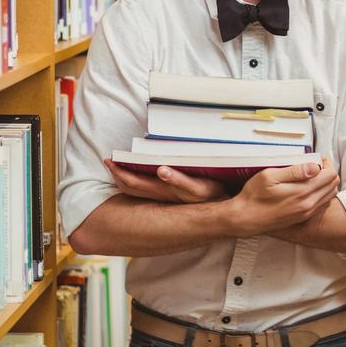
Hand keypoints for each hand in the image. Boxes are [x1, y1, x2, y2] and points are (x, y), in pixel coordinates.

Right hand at [104, 159, 228, 203]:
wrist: (237, 201)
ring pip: (160, 188)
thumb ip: (176, 167)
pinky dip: (173, 178)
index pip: (136, 185)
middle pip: (141, 188)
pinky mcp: (203, 191)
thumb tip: (162, 145)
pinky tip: (162, 170)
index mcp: (166, 191)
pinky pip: (187, 186)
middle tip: (110, 162)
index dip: (120, 175)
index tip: (108, 161)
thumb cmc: (213, 184)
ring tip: (127, 168)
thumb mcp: (191, 179)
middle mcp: (172, 195)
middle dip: (123, 176)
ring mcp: (186, 193)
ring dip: (142, 178)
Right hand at [227, 157, 339, 236]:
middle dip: (329, 171)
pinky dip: (323, 193)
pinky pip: (323, 204)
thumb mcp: (269, 176)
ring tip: (314, 174)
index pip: (330, 175)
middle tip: (316, 164)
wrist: (245, 219)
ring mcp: (307, 213)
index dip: (327, 162)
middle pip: (333, 184)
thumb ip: (294, 171)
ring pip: (330, 195)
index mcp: (302, 193)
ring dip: (327, 182)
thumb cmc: (254, 196)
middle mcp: (309, 205)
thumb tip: (315, 167)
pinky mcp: (304, 218)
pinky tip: (310, 187)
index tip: (318, 157)